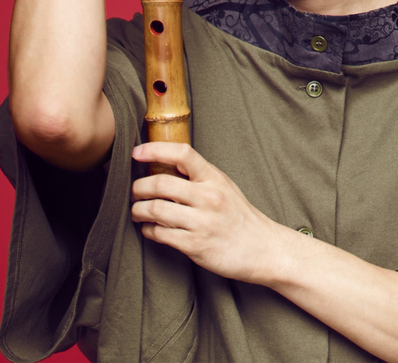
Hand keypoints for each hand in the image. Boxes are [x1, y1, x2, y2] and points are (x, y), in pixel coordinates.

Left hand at [131, 142, 285, 283]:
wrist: (263, 249)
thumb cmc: (239, 216)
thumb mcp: (225, 186)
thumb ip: (199, 175)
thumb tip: (166, 162)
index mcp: (214, 178)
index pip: (182, 153)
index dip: (155, 149)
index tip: (137, 152)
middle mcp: (208, 197)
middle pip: (160, 183)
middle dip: (138, 187)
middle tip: (134, 192)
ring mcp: (202, 222)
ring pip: (155, 209)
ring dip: (138, 210)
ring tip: (138, 211)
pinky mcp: (195, 245)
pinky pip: (160, 234)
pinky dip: (148, 230)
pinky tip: (150, 229)